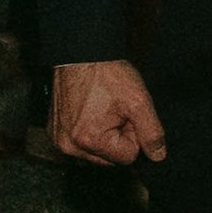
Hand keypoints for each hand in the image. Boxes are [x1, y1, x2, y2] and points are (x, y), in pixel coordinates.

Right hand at [52, 59, 168, 166]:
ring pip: (96, 154)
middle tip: (115, 110)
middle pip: (110, 158)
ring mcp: (59, 141)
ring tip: (101, 110)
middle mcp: (69, 147)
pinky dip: (88, 133)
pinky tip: (90, 113)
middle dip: (118, 137)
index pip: (128, 156)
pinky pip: (80, 146)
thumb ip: (151, 132)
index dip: (133, 134)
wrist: (81, 54)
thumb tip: (157, 156)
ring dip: (104, 137)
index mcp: (89, 141)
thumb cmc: (107, 74)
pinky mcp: (54, 134)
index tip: (126, 113)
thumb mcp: (138, 101)